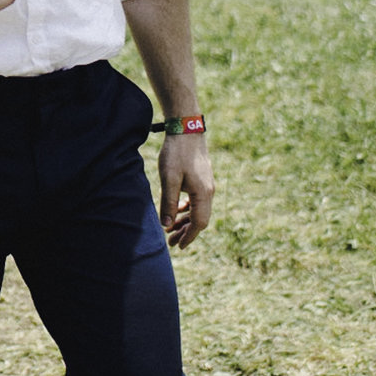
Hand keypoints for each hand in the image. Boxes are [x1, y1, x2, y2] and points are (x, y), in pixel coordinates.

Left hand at [157, 133, 213, 247]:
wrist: (187, 129)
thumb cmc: (176, 153)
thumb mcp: (169, 179)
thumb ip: (168, 203)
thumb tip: (166, 226)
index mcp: (203, 194)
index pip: (199, 223)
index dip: (188, 237)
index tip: (177, 246)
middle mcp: (209, 192)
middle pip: (201, 219)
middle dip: (186, 232)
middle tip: (171, 242)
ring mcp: (207, 185)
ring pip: (199, 210)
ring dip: (186, 221)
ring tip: (172, 229)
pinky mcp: (202, 178)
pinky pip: (198, 200)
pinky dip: (188, 208)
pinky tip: (178, 209)